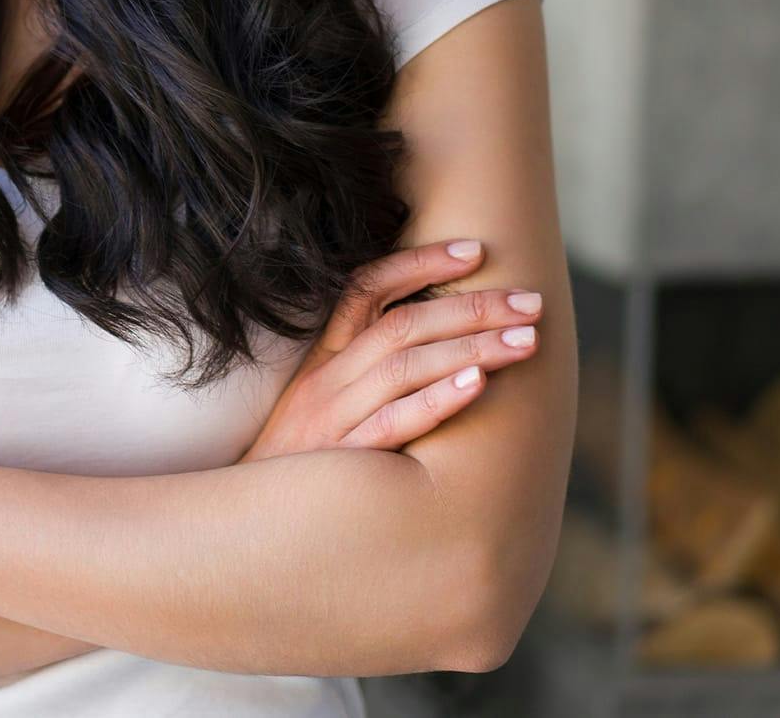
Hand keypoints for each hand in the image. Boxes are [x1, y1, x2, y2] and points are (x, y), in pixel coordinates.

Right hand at [239, 239, 543, 462]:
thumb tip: (436, 345)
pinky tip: (478, 384)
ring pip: (405, 365)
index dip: (419, 262)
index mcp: (323, 359)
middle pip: (403, 323)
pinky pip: (394, 421)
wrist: (248, 528)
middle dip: (472, 307)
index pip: (367, 288)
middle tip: (530, 301)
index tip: (475, 251)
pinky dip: (437, 399)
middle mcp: (327, 379)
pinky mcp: (343, 461)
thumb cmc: (297, 469)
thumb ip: (362, 374)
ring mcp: (333, 418)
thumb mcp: (318, 407)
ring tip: (525, 340)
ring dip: (471, 347)